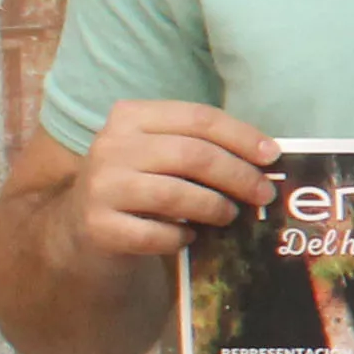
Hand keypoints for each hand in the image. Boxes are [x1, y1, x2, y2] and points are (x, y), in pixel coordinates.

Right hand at [71, 101, 276, 265]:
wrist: (82, 224)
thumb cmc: (139, 184)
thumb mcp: (160, 153)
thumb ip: (200, 147)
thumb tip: (265, 159)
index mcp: (131, 116)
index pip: (198, 118)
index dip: (241, 136)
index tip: (272, 156)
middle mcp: (111, 146)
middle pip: (192, 155)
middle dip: (237, 175)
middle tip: (264, 194)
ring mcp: (100, 186)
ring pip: (175, 194)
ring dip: (214, 207)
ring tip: (230, 215)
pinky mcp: (97, 225)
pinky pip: (155, 233)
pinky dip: (181, 237)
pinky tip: (189, 237)